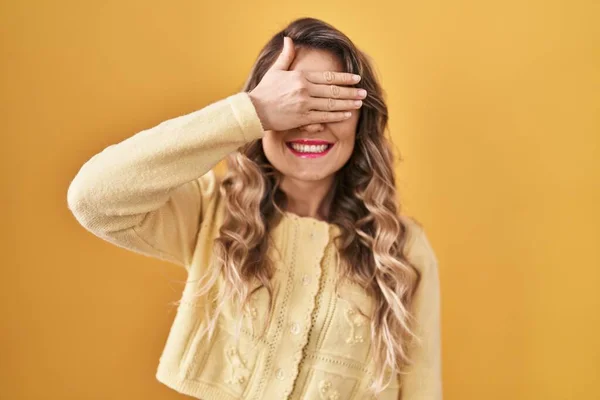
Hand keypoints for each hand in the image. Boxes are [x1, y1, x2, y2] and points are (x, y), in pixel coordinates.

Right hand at [248, 36, 366, 131]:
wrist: (254, 111)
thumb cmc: (265, 91)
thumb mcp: (275, 70)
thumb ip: (286, 56)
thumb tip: (288, 39)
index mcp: (300, 76)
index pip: (328, 76)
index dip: (344, 77)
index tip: (356, 78)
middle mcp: (305, 90)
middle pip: (333, 90)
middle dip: (351, 92)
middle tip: (364, 93)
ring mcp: (305, 104)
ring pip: (332, 104)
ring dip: (348, 103)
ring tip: (359, 103)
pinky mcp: (303, 118)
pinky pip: (324, 117)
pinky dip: (337, 115)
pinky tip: (347, 114)